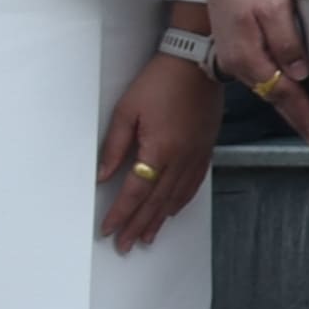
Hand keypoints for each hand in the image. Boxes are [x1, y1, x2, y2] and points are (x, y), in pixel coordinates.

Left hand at [96, 49, 217, 250]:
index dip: (121, 213)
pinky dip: (181, 201)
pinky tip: (172, 211)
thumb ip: (114, 146)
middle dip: (138, 225)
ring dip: (159, 219)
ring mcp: (196, 155)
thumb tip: (103, 176)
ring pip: (175, 197)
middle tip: (125, 245)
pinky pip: (193, 183)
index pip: (135, 191)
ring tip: (147, 236)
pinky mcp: (205, 149)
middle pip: (156, 201)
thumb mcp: (128, 110)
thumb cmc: (160, 82)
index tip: (108, 230)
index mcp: (159, 149)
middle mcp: (180, 158)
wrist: (197, 63)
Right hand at [200, 0, 308, 146]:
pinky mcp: (236, 46)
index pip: (283, 95)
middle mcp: (239, 63)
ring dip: (288, 105)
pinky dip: (277, 88)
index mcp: (249, 57)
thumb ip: (287, 43)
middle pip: (274, 98)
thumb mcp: (275, 8)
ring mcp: (235, 56)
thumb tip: (298, 76)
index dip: (303, 117)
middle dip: (297, 119)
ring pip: (267, 88)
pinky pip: (261, 75)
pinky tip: (288, 91)